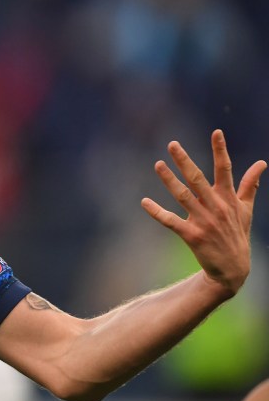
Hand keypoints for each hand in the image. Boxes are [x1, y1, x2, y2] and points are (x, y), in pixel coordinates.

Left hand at [141, 130, 266, 295]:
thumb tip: (262, 163)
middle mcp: (216, 207)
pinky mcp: (191, 235)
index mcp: (228, 198)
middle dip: (185, 160)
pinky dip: (157, 212)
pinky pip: (171, 221)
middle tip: (172, 144)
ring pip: (183, 196)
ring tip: (157, 165)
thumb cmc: (237, 234)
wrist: (233, 269)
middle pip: (198, 179)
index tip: (216, 132)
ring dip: (169, 180)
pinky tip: (144, 202)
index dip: (221, 150)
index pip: (225, 169)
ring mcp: (203, 221)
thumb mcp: (246, 209)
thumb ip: (250, 185)